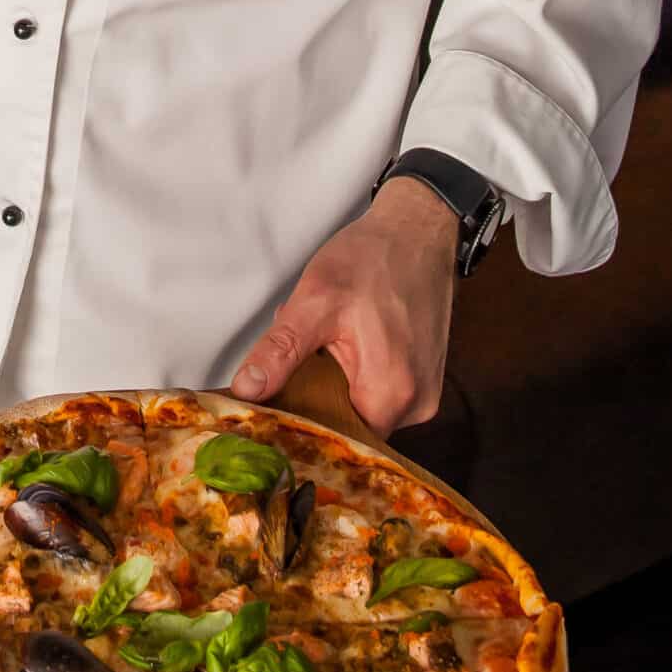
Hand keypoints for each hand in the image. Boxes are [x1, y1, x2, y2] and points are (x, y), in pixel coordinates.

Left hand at [229, 178, 457, 435]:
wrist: (418, 230)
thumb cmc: (372, 259)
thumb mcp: (314, 301)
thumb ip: (280, 351)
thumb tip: (247, 390)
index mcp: (390, 394)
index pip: (336, 440)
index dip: (301, 428)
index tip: (272, 412)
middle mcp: (416, 406)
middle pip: (348, 426)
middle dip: (316, 397)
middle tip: (298, 361)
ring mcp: (424, 395)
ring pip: (361, 409)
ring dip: (335, 384)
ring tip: (326, 345)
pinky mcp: (424, 381)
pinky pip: (379, 394)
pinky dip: (355, 375)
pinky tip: (347, 343)